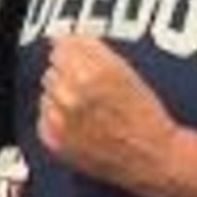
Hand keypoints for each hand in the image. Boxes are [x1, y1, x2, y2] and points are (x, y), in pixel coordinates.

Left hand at [38, 36, 178, 196]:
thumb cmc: (144, 114)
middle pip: (52, 69)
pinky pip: (44, 118)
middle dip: (68, 76)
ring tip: (89, 111)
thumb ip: (89, 48)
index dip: (74, 54)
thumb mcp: (124, 70)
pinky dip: (57, 120)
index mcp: (91, 71)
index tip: (83, 63)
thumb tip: (58, 39)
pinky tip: (81, 126)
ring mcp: (61, 119)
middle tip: (93, 93)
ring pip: (47, 93)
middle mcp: (72, 93)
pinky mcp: (54, 140)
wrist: (152, 157)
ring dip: (62, 98)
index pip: (61, 46)